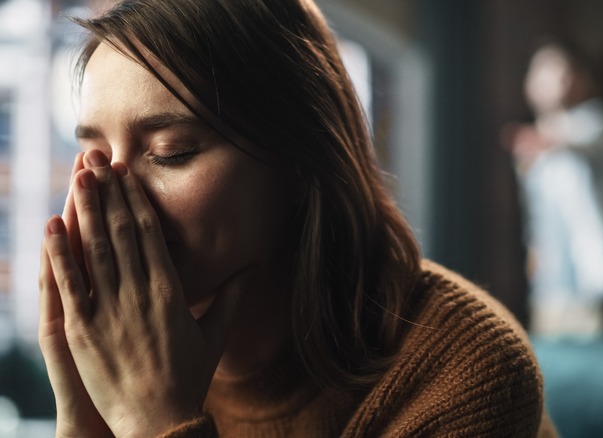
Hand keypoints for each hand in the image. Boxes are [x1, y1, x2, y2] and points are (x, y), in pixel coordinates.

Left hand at [41, 150, 250, 435]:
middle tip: (96, 158)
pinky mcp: (84, 330)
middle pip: (121, 232)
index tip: (126, 174)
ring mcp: (110, 310)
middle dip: (108, 192)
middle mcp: (140, 294)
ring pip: (95, 249)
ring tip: (77, 176)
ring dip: (85, 210)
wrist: (160, 422)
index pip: (150, 234)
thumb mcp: (214, 335)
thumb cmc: (189, 379)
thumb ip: (233, 298)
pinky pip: (70, 284)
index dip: (135, 200)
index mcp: (170, 291)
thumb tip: (254, 268)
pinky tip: (52, 224)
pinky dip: (60, 252)